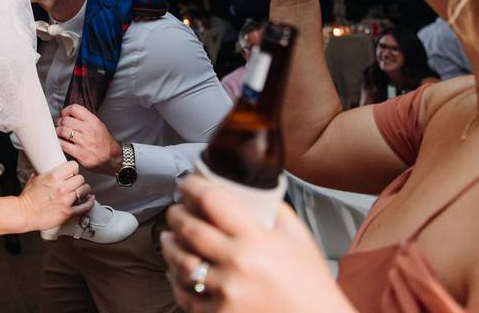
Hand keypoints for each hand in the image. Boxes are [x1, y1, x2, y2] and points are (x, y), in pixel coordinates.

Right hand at [18, 160, 92, 231]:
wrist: (24, 213)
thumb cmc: (27, 198)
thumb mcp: (34, 178)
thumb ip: (44, 171)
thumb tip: (48, 167)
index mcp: (54, 176)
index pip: (73, 166)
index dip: (73, 168)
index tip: (72, 171)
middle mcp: (62, 188)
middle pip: (81, 178)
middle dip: (78, 180)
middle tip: (75, 182)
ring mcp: (66, 200)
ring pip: (84, 190)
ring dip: (83, 190)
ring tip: (80, 191)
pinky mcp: (68, 212)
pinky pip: (85, 206)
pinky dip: (89, 202)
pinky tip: (89, 199)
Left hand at [55, 104, 121, 174]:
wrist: (112, 158)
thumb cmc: (104, 142)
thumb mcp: (98, 125)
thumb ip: (84, 119)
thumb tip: (68, 115)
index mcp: (92, 121)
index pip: (74, 108)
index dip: (65, 111)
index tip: (64, 115)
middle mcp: (88, 130)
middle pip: (65, 120)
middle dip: (59, 123)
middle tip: (59, 126)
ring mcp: (83, 142)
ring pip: (62, 131)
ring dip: (57, 132)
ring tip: (59, 134)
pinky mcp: (79, 153)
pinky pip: (62, 145)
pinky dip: (58, 143)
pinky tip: (60, 143)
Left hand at [160, 176, 349, 312]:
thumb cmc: (310, 286)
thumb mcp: (298, 238)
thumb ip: (273, 211)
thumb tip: (248, 191)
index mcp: (257, 239)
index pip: (212, 201)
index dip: (192, 187)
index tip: (186, 185)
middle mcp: (238, 264)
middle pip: (189, 229)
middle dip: (176, 215)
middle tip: (175, 211)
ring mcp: (225, 292)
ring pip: (180, 261)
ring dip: (169, 246)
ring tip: (169, 238)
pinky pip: (185, 294)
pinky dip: (177, 279)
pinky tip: (177, 270)